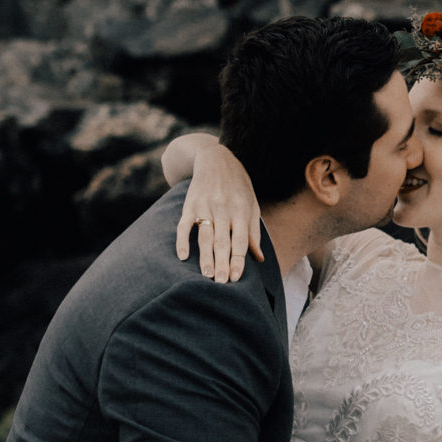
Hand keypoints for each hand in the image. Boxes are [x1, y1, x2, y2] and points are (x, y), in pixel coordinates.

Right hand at [175, 141, 263, 283]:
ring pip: (205, 235)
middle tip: (221, 283)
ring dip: (205, 256)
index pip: (240, 240)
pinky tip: (182, 257)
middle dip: (222, 263)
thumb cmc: (238, 186)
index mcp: (241, 210)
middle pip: (222, 241)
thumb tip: (259, 258)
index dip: (239, 259)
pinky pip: (184, 224)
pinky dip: (182, 241)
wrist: (215, 157)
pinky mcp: (189, 204)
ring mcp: (205, 206)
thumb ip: (253, 232)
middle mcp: (223, 209)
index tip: (237, 278)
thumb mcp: (252, 204)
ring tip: (206, 275)